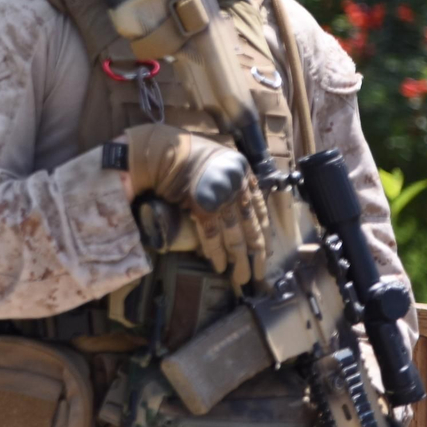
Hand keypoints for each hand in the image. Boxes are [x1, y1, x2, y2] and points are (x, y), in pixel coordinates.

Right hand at [123, 124, 270, 288]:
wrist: (162, 149)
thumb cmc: (185, 153)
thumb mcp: (216, 161)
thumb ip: (227, 179)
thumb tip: (230, 204)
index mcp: (243, 173)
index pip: (259, 209)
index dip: (262, 231)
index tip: (264, 249)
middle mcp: (238, 186)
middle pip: (251, 226)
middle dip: (256, 253)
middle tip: (258, 273)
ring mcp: (222, 197)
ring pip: (235, 235)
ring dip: (239, 259)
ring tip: (241, 277)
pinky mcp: (203, 207)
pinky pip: (213, 234)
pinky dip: (216, 252)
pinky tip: (219, 265)